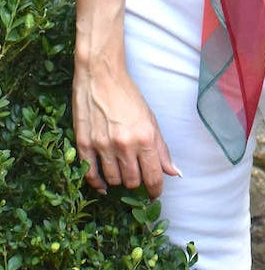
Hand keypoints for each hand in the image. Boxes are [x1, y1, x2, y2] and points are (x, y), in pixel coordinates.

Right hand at [72, 61, 179, 199]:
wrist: (100, 76)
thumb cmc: (128, 96)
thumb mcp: (151, 119)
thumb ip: (161, 149)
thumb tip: (175, 173)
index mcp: (145, 137)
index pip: (153, 176)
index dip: (156, 189)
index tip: (155, 192)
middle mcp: (124, 144)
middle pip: (132, 182)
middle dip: (137, 181)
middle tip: (137, 173)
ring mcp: (102, 146)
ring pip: (114, 180)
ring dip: (119, 179)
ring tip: (121, 169)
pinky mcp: (84, 145)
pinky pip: (91, 175)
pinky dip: (98, 183)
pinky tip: (103, 183)